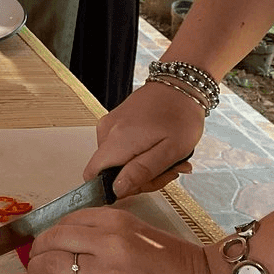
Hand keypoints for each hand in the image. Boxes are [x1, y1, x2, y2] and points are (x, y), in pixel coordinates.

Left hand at [15, 206, 248, 273]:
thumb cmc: (180, 265)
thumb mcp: (140, 233)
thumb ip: (107, 231)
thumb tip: (67, 236)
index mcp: (117, 221)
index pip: (67, 221)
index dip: (48, 233)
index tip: (40, 240)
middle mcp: (110, 244)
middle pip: (54, 241)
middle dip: (36, 250)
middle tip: (30, 258)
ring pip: (55, 267)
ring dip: (34, 269)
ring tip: (28, 273)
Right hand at [85, 84, 202, 197]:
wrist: (180, 84)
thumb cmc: (180, 116)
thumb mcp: (170, 151)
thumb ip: (141, 172)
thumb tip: (117, 189)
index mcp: (117, 140)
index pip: (92, 175)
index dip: (114, 188)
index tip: (141, 184)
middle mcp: (106, 131)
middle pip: (109, 171)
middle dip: (139, 178)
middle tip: (168, 170)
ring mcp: (109, 124)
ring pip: (117, 161)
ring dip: (142, 167)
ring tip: (167, 157)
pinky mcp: (115, 121)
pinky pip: (120, 148)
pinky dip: (139, 154)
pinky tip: (158, 148)